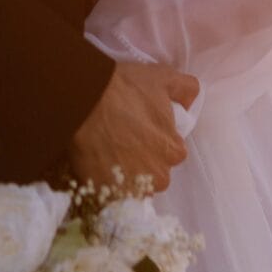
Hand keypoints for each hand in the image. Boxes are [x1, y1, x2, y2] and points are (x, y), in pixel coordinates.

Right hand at [66, 63, 199, 193]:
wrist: (81, 101)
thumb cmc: (122, 89)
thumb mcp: (162, 78)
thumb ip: (186, 89)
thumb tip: (189, 104)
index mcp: (173, 151)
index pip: (172, 152)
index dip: (158, 140)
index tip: (141, 129)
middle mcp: (157, 177)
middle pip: (155, 173)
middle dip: (144, 161)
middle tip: (123, 140)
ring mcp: (131, 188)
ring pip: (134, 187)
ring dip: (125, 175)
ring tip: (108, 152)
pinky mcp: (105, 194)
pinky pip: (110, 194)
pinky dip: (105, 184)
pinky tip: (97, 164)